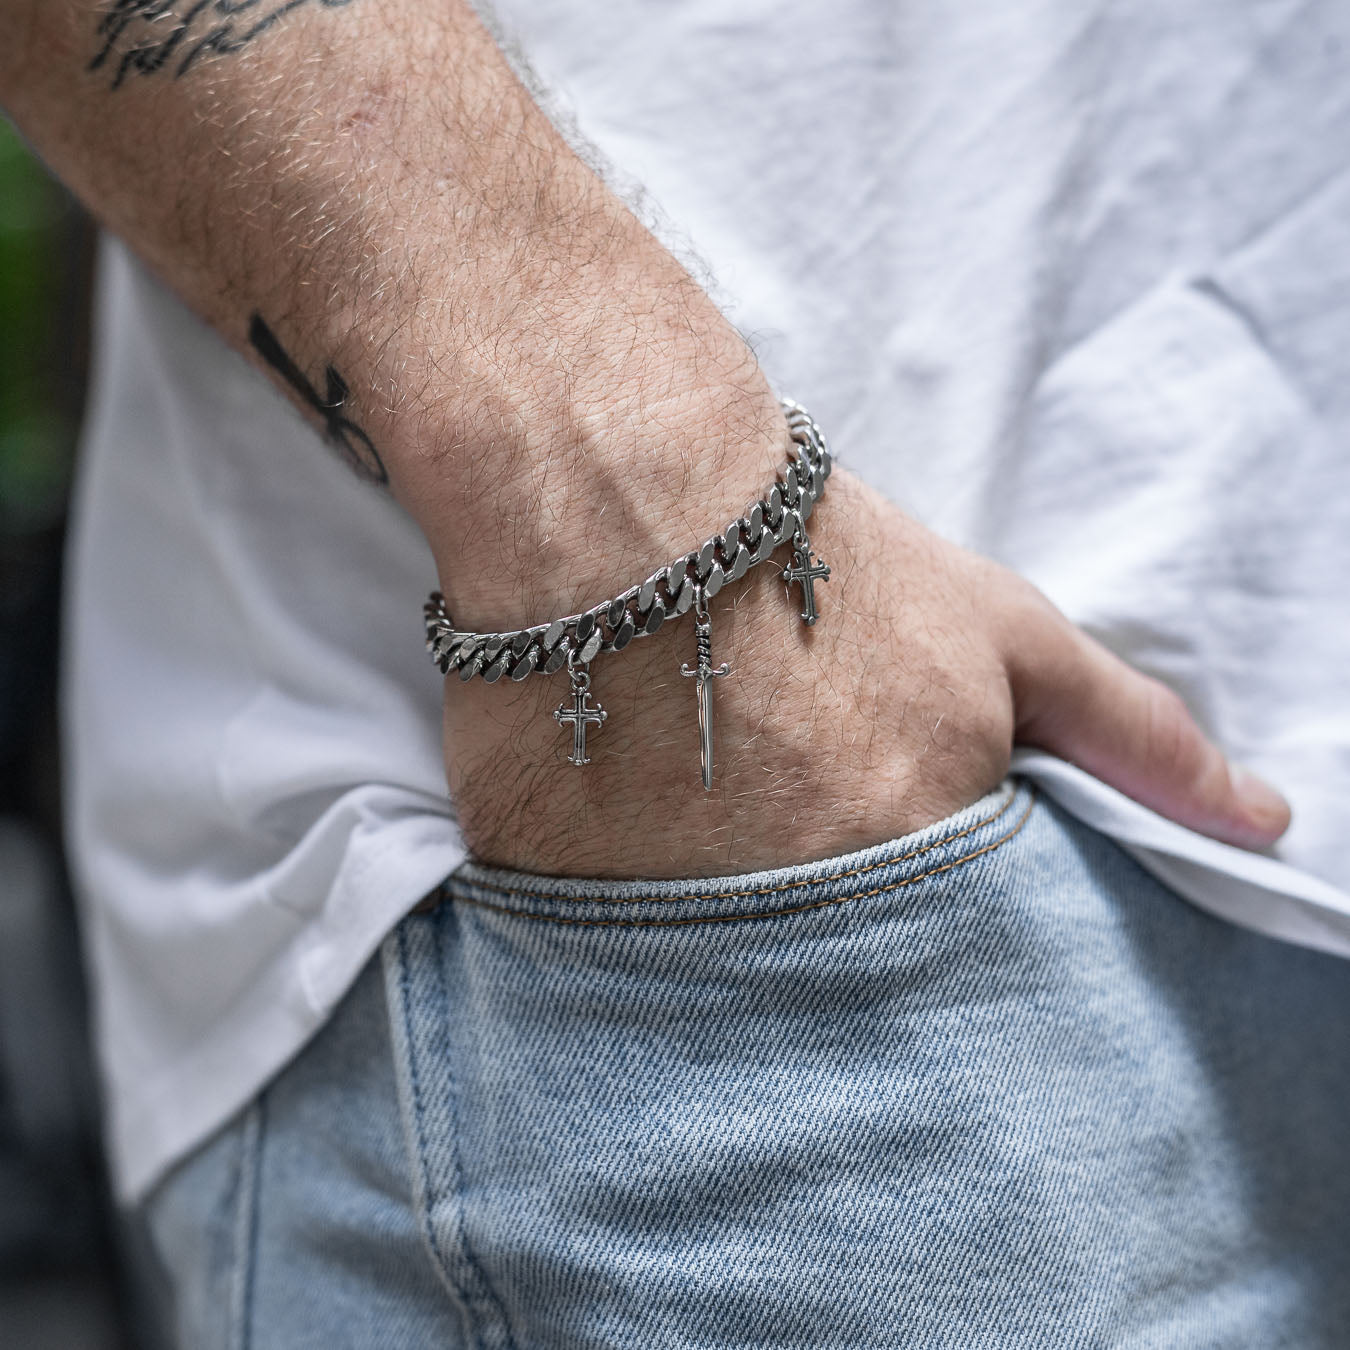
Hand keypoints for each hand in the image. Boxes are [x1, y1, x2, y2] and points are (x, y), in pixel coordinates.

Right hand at [442, 464, 1289, 877]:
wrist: (629, 493)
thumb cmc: (821, 555)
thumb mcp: (1001, 632)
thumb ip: (1132, 735)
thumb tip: (1265, 824)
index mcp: (907, 846)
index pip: (940, 956)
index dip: (905, 903)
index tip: (865, 850)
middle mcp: (785, 898)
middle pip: (818, 968)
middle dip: (806, 904)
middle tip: (767, 810)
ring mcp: (653, 896)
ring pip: (699, 961)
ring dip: (705, 900)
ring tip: (687, 797)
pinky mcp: (543, 876)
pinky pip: (590, 927)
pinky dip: (606, 886)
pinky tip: (609, 804)